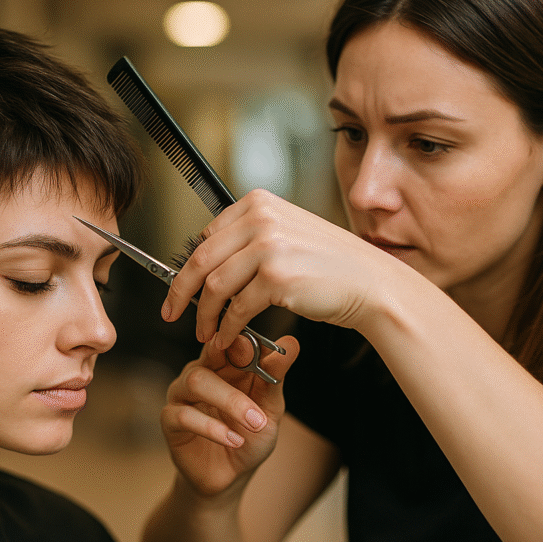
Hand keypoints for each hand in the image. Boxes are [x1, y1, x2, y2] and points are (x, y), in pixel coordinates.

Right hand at [161, 333, 299, 498]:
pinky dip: (212, 428)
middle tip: (261, 412)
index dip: (240, 340)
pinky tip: (233, 440)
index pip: (227, 340)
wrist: (232, 475)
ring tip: (253, 426)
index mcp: (223, 364)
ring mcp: (181, 394)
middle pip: (210, 358)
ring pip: (195, 382)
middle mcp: (199, 372)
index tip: (259, 350)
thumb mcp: (270, 408)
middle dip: (240, 380)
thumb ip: (275, 377)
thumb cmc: (250, 435)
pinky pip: (183, 415)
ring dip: (229, 403)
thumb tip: (292, 343)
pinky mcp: (170, 420)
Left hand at [162, 188, 394, 348]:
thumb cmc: (329, 265)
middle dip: (180, 292)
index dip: (186, 267)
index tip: (178, 288)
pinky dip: (227, 328)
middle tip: (171, 313)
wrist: (371, 283)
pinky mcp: (277, 278)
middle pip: (201, 260)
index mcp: (259, 203)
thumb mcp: (286, 233)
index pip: (205, 236)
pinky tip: (226, 339)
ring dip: (204, 316)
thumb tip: (204, 256)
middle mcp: (262, 219)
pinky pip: (237, 308)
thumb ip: (248, 237)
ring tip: (204, 334)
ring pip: (214, 287)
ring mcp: (269, 247)